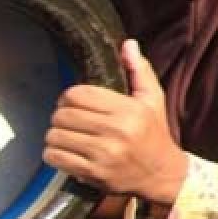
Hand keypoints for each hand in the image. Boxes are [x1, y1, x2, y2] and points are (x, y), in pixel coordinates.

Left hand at [43, 39, 187, 205]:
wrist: (163, 174)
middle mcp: (117, 131)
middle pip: (63, 115)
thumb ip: (140, 71)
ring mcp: (104, 154)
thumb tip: (128, 43)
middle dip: (61, 116)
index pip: (79, 94)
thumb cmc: (155, 133)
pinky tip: (68, 152)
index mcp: (129, 110)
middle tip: (71, 121)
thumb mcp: (153, 100)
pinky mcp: (94, 173)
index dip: (69, 97)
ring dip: (56, 136)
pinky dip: (54, 154)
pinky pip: (55, 157)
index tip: (74, 103)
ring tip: (69, 137)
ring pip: (55, 136)